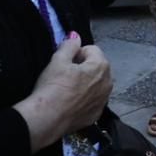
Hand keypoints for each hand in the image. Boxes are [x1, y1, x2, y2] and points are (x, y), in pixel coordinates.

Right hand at [14, 34, 112, 151]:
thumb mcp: (57, 60)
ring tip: (66, 88)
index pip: (91, 50)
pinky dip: (84, 99)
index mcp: (101, 66)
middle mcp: (108, 83)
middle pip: (97, 67)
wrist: (47, 119)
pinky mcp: (96, 114)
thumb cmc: (53, 86)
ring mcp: (104, 100)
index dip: (76, 54)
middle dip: (83, 67)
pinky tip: (70, 102)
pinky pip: (93, 101)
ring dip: (85, 83)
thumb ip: (69, 45)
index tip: (64, 62)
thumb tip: (76, 36)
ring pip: (96, 84)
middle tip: (64, 75)